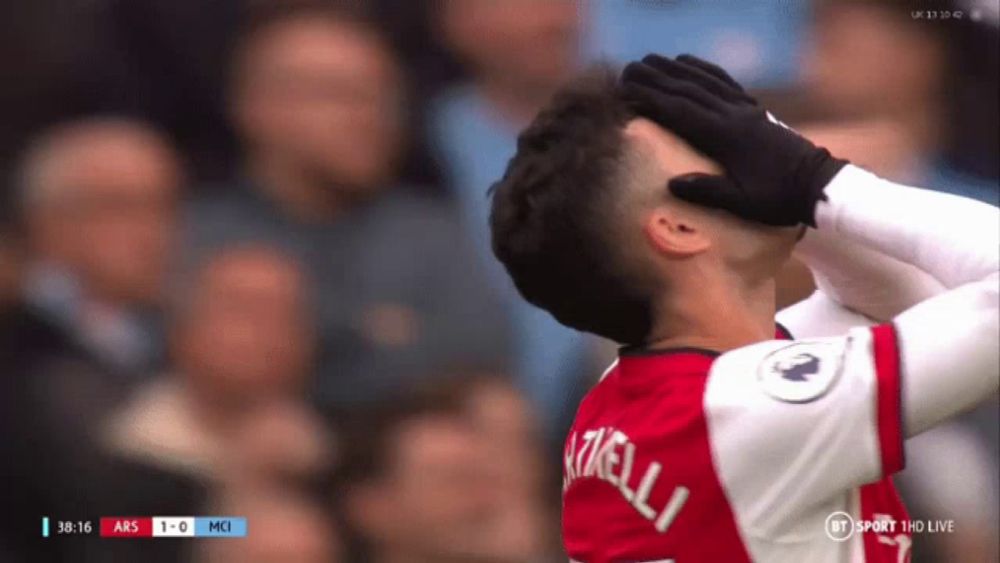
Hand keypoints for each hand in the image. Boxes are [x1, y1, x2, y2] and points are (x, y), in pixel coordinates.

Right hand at [619, 54, 846, 226]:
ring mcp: (744, 108)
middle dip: (654, 77)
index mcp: (725, 137)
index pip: (680, 111)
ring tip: (649, 60)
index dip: (650, 98)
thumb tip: (671, 184)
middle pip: (687, 89)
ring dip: (674, 68)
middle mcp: (732, 115)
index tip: (625, 90)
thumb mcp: (742, 203)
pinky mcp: (753, 108)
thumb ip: (707, 192)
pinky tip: (688, 62)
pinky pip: (724, 81)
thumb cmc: (778, 198)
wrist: (817, 184)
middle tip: (626, 69)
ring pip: (704, 80)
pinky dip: (703, 68)